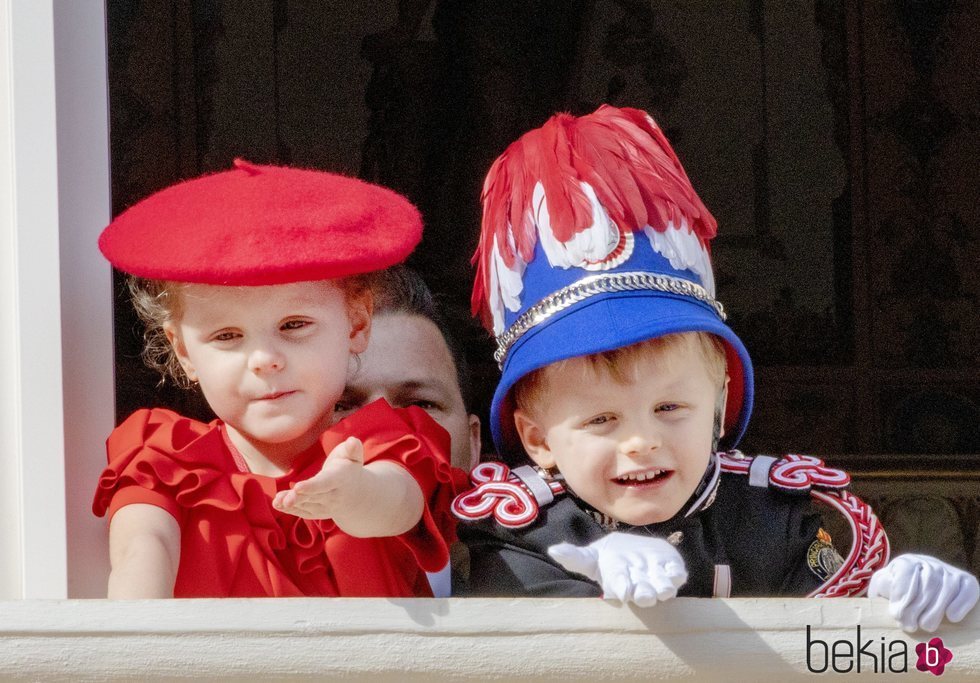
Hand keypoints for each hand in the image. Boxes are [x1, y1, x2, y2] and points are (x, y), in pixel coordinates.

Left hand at [272, 437, 364, 519]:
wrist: (356, 495)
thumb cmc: (349, 469)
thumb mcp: (354, 456)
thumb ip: (353, 448)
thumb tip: (352, 441)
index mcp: (341, 479)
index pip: (326, 483)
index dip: (312, 486)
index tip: (297, 487)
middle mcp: (334, 496)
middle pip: (314, 497)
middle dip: (298, 498)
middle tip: (284, 500)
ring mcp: (326, 507)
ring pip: (307, 505)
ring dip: (291, 504)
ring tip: (276, 501)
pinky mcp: (318, 512)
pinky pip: (304, 512)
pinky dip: (291, 509)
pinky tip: (278, 504)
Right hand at [548, 532, 686, 606]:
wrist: (630, 553)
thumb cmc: (608, 561)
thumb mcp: (590, 558)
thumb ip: (574, 557)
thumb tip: (553, 549)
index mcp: (619, 583)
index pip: (619, 588)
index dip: (620, 590)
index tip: (621, 593)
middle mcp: (639, 584)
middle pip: (643, 594)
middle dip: (645, 595)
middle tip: (645, 595)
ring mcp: (657, 578)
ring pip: (663, 588)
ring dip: (665, 588)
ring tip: (665, 587)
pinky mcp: (671, 568)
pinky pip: (677, 575)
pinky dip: (678, 574)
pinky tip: (676, 571)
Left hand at [868, 553, 978, 631]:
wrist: (916, 593)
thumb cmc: (896, 593)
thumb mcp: (883, 588)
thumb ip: (880, 588)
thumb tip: (883, 595)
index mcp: (906, 562)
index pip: (906, 572)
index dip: (901, 595)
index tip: (896, 615)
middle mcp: (928, 562)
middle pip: (927, 582)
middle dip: (917, 608)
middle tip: (910, 627)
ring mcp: (948, 571)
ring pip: (947, 587)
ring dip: (936, 610)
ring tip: (926, 626)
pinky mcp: (965, 582)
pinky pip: (968, 589)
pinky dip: (961, 603)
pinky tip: (952, 618)